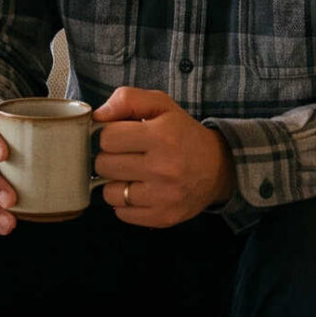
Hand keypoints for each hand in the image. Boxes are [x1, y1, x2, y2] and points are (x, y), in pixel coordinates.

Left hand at [92, 88, 235, 227]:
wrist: (218, 168)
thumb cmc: (182, 134)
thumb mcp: (161, 105)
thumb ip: (127, 100)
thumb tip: (97, 116)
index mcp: (162, 136)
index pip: (107, 138)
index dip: (108, 135)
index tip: (119, 136)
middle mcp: (164, 168)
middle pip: (104, 165)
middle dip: (109, 157)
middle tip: (126, 154)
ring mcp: (164, 196)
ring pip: (109, 193)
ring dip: (115, 182)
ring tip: (131, 173)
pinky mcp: (164, 217)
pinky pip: (121, 213)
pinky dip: (124, 202)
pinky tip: (139, 190)